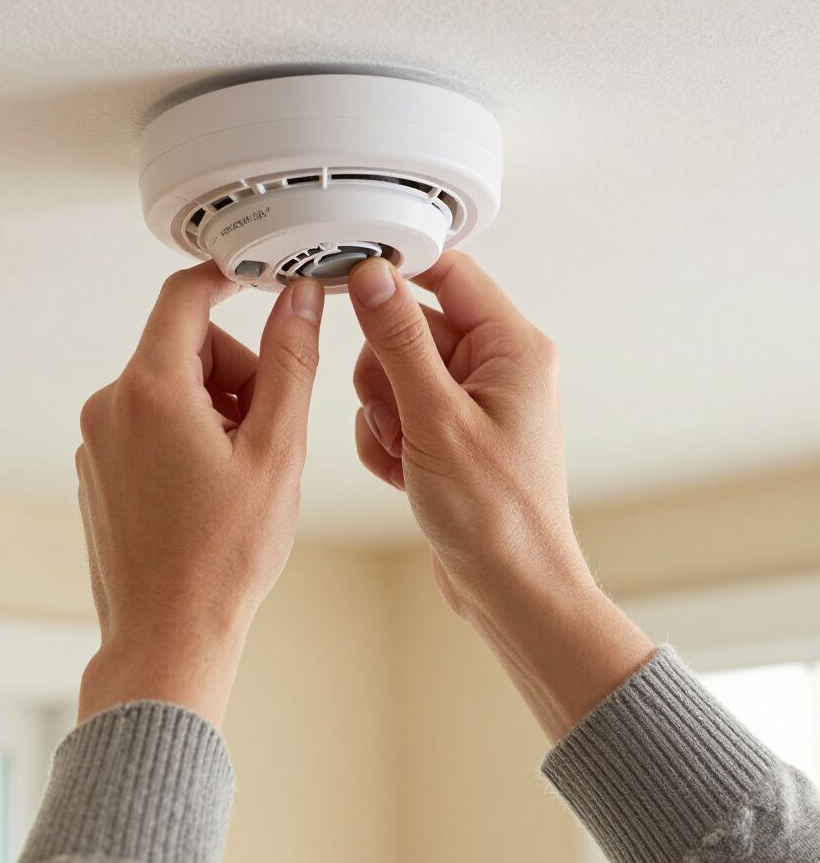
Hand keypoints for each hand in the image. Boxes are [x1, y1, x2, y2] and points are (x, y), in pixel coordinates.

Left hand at [75, 262, 324, 726]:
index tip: (263, 285)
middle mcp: (110, 406)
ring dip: (214, 408)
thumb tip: (299, 301)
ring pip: (169, 388)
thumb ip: (289, 364)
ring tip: (240, 470)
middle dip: (234, 372)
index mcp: (150, 390)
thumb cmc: (224, 555)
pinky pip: (148, 423)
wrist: (169, 634)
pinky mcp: (99, 469)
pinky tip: (210, 490)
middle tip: (267, 428)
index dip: (228, 282)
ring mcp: (98, 440)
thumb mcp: (275, 450)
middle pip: (183, 348)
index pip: (185, 297)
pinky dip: (187, 435)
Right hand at [348, 251, 652, 739]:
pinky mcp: (449, 434)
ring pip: (394, 372)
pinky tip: (404, 473)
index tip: (350, 284)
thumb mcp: (436, 417)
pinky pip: (396, 413)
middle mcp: (495, 368)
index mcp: (511, 348)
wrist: (510, 589)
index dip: (397, 275)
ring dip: (382, 413)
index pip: (449, 273)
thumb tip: (373, 275)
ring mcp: (471, 403)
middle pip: (409, 327)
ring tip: (406, 453)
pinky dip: (387, 441)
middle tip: (399, 416)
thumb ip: (399, 340)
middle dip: (385, 373)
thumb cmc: (496, 514)